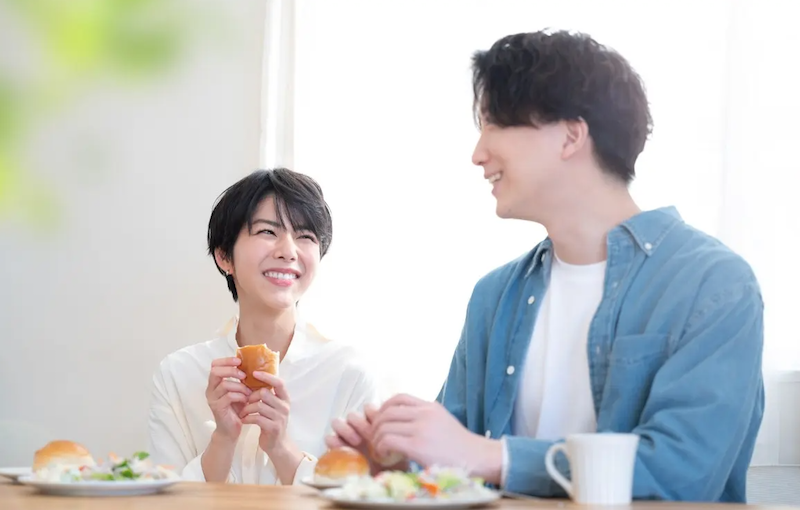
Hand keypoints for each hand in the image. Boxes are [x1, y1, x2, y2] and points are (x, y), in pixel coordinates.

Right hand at [205, 357, 251, 441]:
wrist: (231, 429)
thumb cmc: (237, 408)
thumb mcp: (240, 390)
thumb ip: (241, 379)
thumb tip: (255, 364)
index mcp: (214, 383)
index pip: (214, 365)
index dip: (226, 360)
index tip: (239, 360)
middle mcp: (210, 389)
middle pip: (215, 371)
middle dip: (231, 370)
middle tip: (244, 375)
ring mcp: (212, 399)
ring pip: (224, 384)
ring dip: (240, 386)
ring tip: (249, 392)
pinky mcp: (217, 408)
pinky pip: (229, 396)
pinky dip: (240, 396)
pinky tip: (246, 399)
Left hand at [239, 371, 290, 453]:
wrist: (276, 444)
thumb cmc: (271, 421)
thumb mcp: (273, 406)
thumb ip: (268, 395)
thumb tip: (254, 377)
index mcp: (285, 398)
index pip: (279, 383)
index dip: (267, 376)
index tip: (254, 373)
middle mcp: (284, 406)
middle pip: (265, 393)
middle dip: (251, 396)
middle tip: (245, 401)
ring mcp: (280, 418)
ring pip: (259, 406)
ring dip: (247, 408)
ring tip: (242, 412)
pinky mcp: (273, 428)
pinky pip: (257, 418)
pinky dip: (247, 418)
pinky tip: (244, 420)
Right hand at [326, 404, 406, 473]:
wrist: (383, 485)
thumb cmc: (394, 466)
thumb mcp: (400, 450)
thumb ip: (397, 438)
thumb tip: (400, 432)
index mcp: (374, 425)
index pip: (368, 409)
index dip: (372, 413)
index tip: (380, 424)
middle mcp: (358, 430)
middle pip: (352, 415)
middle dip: (359, 422)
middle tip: (368, 435)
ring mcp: (346, 439)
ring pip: (338, 422)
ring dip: (345, 429)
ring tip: (356, 441)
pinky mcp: (336, 450)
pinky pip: (328, 437)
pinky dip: (333, 440)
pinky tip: (343, 448)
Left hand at [370, 394, 501, 482]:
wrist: (477, 458)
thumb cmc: (460, 445)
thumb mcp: (443, 421)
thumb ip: (425, 417)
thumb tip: (404, 419)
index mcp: (430, 406)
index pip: (399, 398)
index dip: (384, 408)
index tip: (381, 421)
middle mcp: (424, 414)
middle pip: (387, 412)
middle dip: (376, 425)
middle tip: (375, 438)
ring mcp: (421, 429)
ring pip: (385, 426)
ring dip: (376, 439)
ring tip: (379, 449)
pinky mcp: (418, 446)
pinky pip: (388, 441)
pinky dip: (381, 448)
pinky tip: (385, 455)